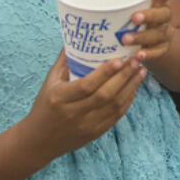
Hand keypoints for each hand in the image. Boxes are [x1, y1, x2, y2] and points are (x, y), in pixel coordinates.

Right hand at [23, 50, 145, 159]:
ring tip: (141, 70)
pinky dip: (127, 100)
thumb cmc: (43, 107)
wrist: (38, 142)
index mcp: (60, 98)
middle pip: (105, 95)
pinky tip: (133, 87)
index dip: (105, 72)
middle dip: (124, 76)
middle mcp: (74, 113)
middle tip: (137, 59)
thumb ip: (64, 61)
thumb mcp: (49, 82)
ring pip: (114, 106)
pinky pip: (116, 116)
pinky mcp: (95, 133)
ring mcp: (86, 125)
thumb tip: (77, 37)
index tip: (120, 58)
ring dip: (131, 87)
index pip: (87, 85)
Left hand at [122, 0, 175, 63]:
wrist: (150, 41)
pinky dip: (148, 55)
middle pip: (163, 14)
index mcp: (158, 2)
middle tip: (133, 18)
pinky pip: (157, 52)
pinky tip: (138, 56)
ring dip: (142, 36)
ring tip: (125, 39)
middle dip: (149, 15)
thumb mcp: (129, 4)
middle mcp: (164, 16)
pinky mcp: (161, 49)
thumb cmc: (132, 18)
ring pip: (157, 34)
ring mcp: (164, 33)